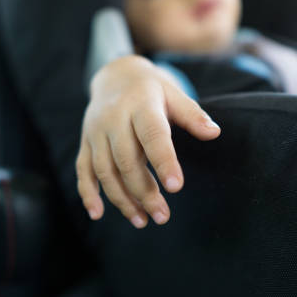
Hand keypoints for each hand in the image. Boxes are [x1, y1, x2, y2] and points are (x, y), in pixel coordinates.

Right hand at [75, 55, 220, 228]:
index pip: (152, 135)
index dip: (163, 161)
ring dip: (121, 198)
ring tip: (142, 220)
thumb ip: (192, 114)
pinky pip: (83, 170)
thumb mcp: (173, 94)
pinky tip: (98, 214)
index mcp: (140, 105)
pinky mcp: (85, 142)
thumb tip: (214, 133)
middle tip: (162, 216)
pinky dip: (88, 192)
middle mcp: (114, 118)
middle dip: (143, 191)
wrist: (114, 75)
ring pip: (105, 170)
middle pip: (126, 159)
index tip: (176, 187)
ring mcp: (96, 132)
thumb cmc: (151, 89)